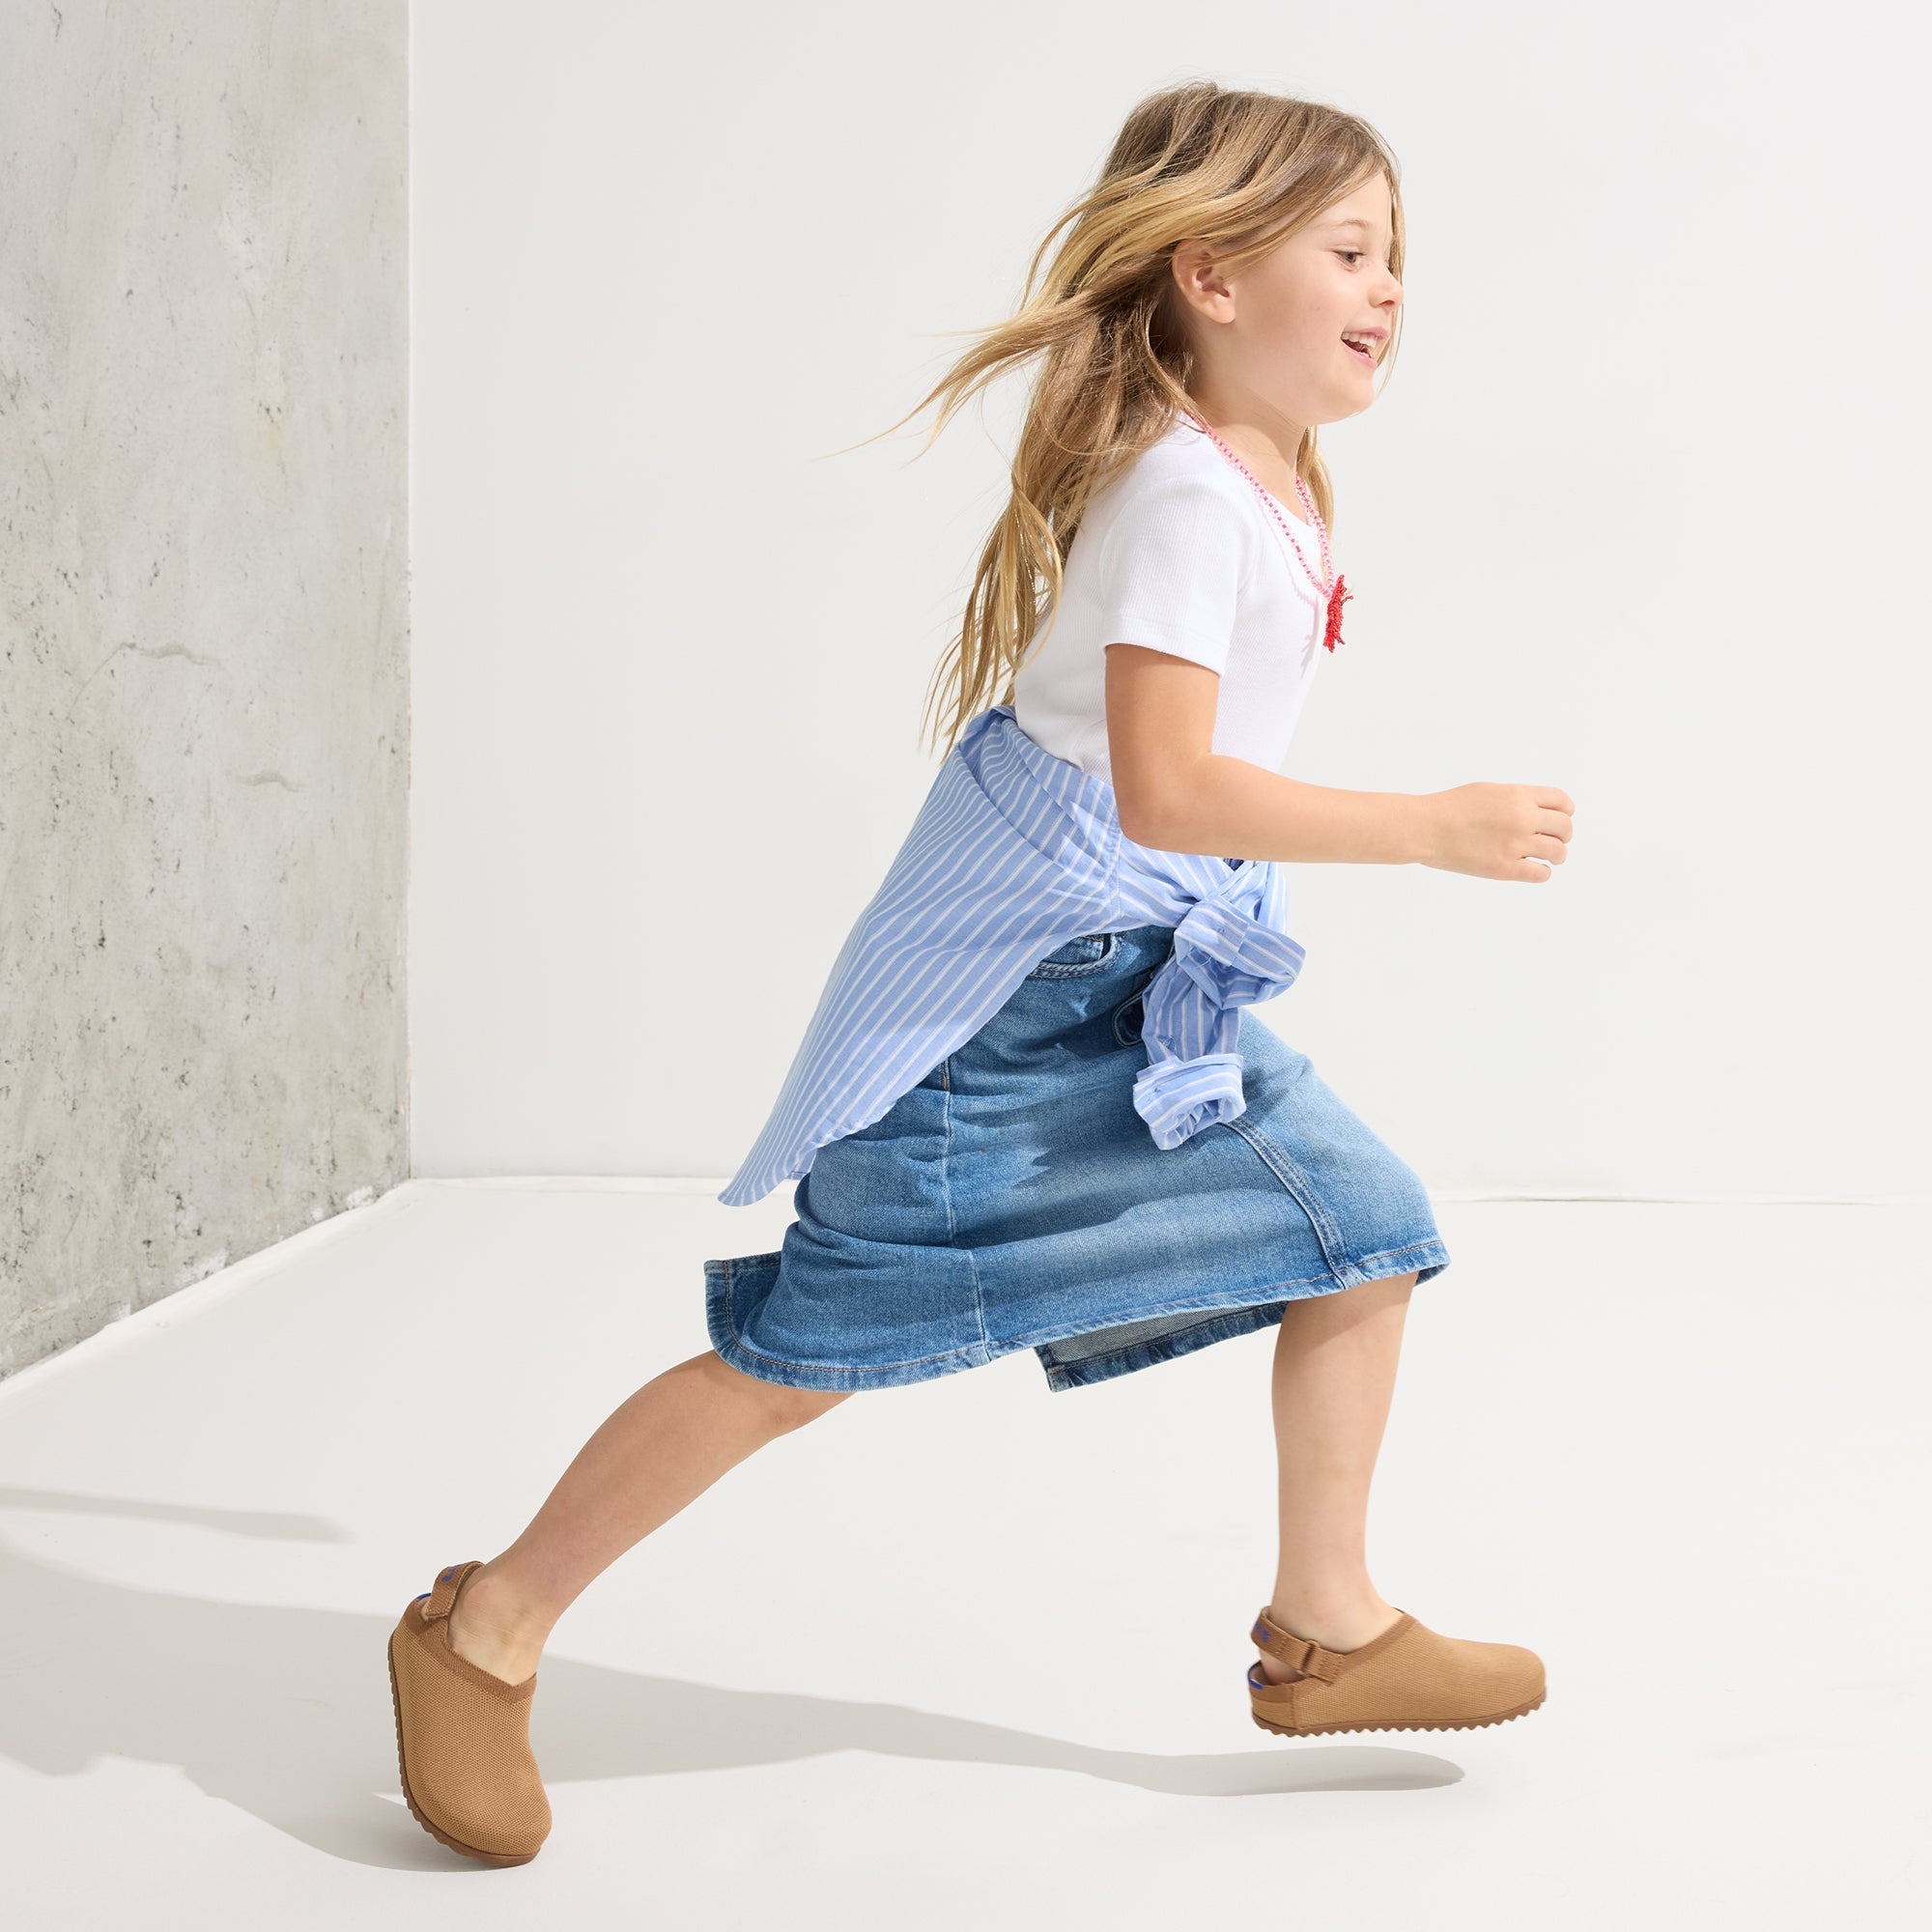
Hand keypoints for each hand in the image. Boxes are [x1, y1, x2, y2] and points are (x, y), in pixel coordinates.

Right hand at [1414, 783, 1574, 880]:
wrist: (1424, 827)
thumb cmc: (1449, 808)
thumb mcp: (1488, 791)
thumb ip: (1515, 799)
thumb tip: (1536, 811)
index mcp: (1518, 795)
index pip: (1562, 801)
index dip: (1566, 811)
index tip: (1560, 819)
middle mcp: (1522, 818)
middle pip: (1564, 827)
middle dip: (1563, 835)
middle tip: (1556, 841)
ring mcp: (1515, 844)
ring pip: (1558, 852)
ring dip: (1558, 855)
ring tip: (1549, 858)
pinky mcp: (1504, 868)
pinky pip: (1541, 873)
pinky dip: (1542, 872)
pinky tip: (1532, 869)